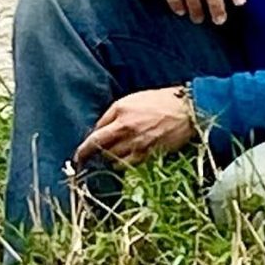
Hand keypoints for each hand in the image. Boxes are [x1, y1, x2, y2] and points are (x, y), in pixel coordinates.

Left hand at [74, 87, 195, 168]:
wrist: (187, 111)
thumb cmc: (160, 102)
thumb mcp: (132, 100)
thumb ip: (113, 114)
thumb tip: (99, 130)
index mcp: (120, 112)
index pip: (95, 132)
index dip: (85, 145)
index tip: (78, 154)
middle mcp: (126, 127)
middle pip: (100, 147)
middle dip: (89, 154)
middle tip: (83, 161)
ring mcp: (137, 143)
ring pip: (112, 158)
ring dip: (107, 159)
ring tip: (107, 157)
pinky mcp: (148, 154)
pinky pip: (127, 164)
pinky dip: (121, 164)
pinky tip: (121, 161)